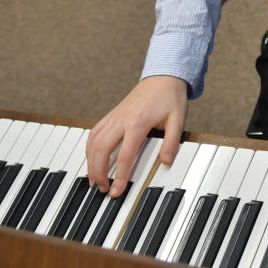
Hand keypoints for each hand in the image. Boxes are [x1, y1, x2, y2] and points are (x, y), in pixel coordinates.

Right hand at [86, 75, 187, 197]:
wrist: (163, 77)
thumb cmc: (170, 97)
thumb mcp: (178, 119)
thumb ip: (171, 141)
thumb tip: (166, 162)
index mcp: (137, 123)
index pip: (124, 156)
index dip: (120, 176)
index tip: (117, 190)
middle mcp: (121, 120)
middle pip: (101, 150)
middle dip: (98, 172)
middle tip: (102, 188)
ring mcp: (114, 117)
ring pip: (93, 142)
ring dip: (90, 162)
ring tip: (93, 179)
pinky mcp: (111, 115)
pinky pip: (94, 133)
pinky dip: (89, 148)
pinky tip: (91, 159)